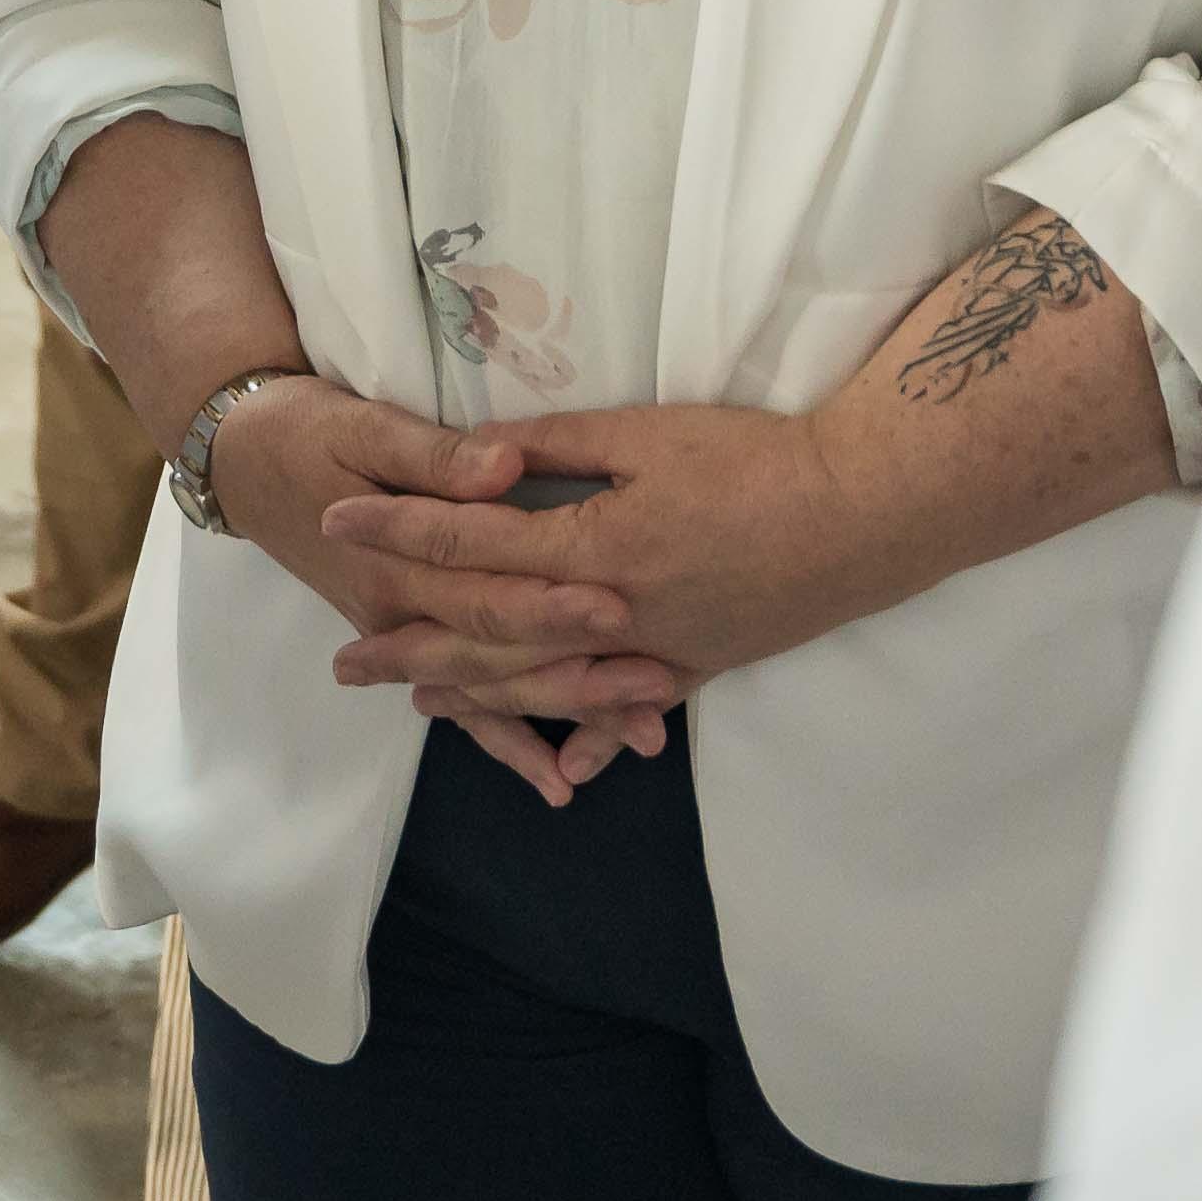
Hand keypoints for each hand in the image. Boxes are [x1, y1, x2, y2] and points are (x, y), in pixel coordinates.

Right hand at [202, 378, 649, 796]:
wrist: (244, 461)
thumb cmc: (307, 432)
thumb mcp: (364, 427)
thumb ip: (437, 457)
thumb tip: (504, 466)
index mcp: (393, 567)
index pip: (484, 595)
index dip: (550, 604)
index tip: (619, 609)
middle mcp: (399, 616)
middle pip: (502, 658)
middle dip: (582, 674)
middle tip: (657, 683)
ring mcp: (405, 637)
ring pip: (493, 692)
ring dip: (568, 715)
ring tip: (645, 733)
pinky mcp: (413, 640)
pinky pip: (466, 707)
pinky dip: (511, 745)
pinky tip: (564, 782)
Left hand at [323, 403, 924, 745]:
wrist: (865, 513)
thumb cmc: (755, 458)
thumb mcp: (646, 434)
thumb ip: (556, 448)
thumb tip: (480, 457)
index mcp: (593, 547)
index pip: (472, 541)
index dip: (399, 529)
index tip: (335, 521)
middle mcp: (613, 616)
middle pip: (491, 634)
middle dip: (411, 641)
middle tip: (342, 660)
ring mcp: (657, 654)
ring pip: (547, 684)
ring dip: (478, 695)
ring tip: (418, 699)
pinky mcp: (699, 667)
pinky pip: (629, 711)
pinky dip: (591, 736)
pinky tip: (560, 767)